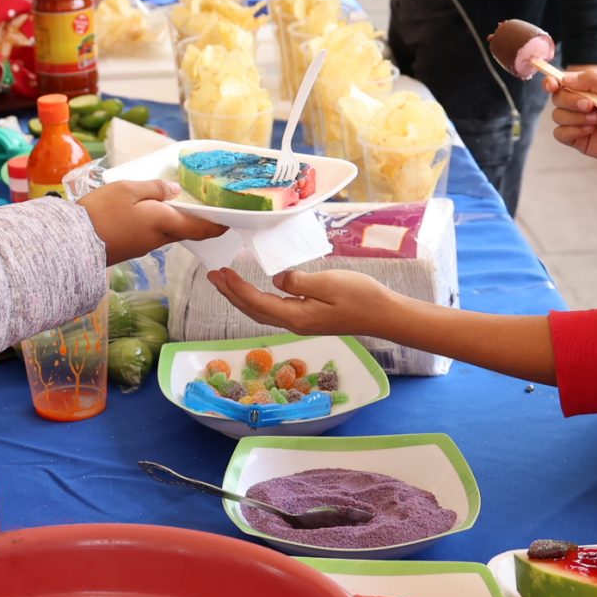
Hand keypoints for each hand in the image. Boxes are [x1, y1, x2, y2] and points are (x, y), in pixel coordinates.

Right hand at [79, 180, 222, 263]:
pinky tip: (155, 210)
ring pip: (170, 232)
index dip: (219, 224)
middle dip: (200, 220)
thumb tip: (175, 192)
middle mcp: (159, 239)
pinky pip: (154, 234)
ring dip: (179, 220)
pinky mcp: (132, 248)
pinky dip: (161, 223)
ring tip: (181, 202)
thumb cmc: (102, 212)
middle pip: (187, 230)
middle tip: (208, 205)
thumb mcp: (129, 189)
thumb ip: (155, 189)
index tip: (231, 218)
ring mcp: (145, 246)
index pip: (202, 228)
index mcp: (165, 224)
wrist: (73, 243)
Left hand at [207, 265, 401, 338]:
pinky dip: (256, 299)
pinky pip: (273, 310)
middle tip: (212, 276)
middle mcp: (293, 324)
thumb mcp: (329, 283)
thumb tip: (276, 279)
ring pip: (261, 312)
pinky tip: (255, 291)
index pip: (257, 302)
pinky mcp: (308, 318)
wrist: (384, 314)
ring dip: (241, 298)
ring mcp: (300, 323)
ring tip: (226, 283)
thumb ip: (299, 281)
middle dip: (231, 294)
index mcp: (296, 316)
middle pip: (253, 310)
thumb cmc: (361, 296)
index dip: (236, 288)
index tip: (221, 272)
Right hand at [549, 66, 596, 172]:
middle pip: (557, 98)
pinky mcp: (577, 140)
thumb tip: (564, 79)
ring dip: (575, 116)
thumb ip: (591, 80)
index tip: (552, 84)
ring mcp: (578, 123)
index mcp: (588, 90)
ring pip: (557, 115)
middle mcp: (580, 105)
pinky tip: (590, 130)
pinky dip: (572, 130)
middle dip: (570, 100)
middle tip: (590, 105)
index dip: (551, 82)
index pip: (562, 83)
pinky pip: (560, 134)